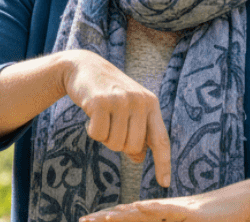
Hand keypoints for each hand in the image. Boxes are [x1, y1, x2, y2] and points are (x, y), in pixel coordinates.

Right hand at [61, 50, 171, 186]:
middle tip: (111, 127)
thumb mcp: (129, 109)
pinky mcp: (101, 102)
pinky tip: (91, 114)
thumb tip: (139, 158)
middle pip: (133, 146)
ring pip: (115, 143)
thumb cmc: (109, 92)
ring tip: (102, 118)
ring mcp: (121, 100)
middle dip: (119, 144)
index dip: (163, 163)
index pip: (161, 139)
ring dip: (105, 137)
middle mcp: (140, 101)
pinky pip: (98, 135)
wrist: (84, 67)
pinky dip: (92, 131)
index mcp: (151, 104)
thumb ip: (137, 131)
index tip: (165, 183)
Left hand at [79, 191, 249, 221]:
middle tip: (83, 221)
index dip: (107, 218)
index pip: (128, 216)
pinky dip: (152, 209)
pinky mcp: (190, 213)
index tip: (87, 220)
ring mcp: (176, 210)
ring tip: (103, 219)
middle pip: (130, 214)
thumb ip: (168, 221)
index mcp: (160, 214)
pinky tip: (138, 208)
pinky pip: (168, 211)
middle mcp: (164, 209)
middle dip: (106, 219)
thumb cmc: (212, 217)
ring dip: (123, 215)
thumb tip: (144, 217)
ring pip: (144, 212)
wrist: (238, 203)